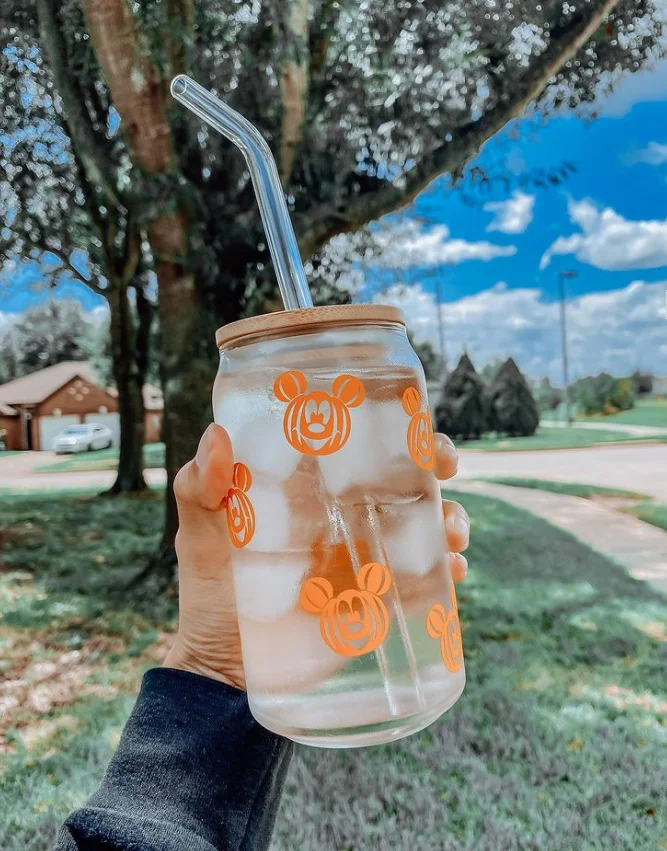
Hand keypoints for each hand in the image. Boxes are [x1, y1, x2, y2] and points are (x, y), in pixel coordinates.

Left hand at [163, 424, 469, 690]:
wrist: (228, 670)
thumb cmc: (211, 590)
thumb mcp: (197, 533)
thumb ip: (199, 486)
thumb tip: (217, 435)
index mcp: (308, 487)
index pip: (355, 442)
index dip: (388, 423)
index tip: (411, 419)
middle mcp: (345, 514)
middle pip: (403, 476)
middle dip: (437, 462)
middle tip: (446, 464)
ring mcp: (368, 555)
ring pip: (424, 523)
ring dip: (451, 516)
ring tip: (453, 531)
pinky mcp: (381, 597)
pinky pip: (426, 577)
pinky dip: (448, 569)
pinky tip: (453, 570)